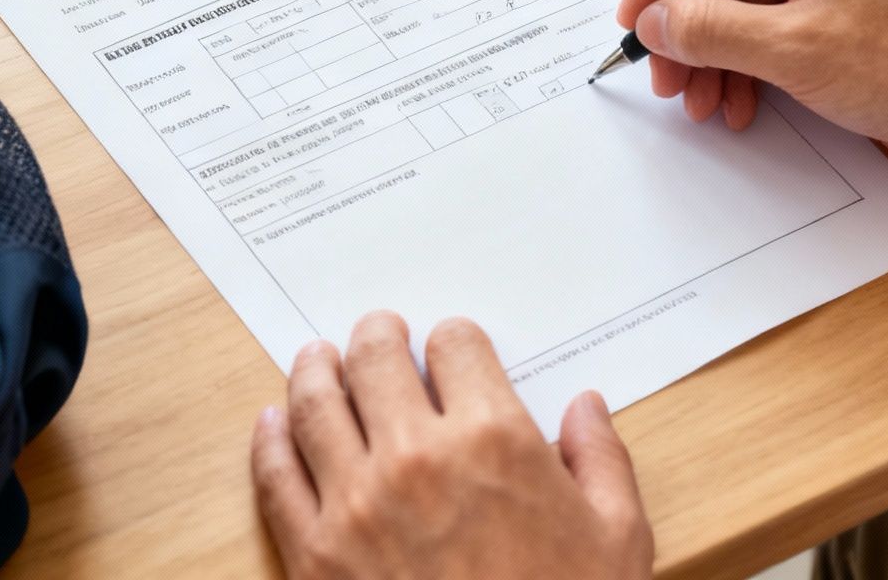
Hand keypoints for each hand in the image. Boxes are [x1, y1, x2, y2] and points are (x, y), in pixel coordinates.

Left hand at [250, 312, 653, 579]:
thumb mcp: (618, 539)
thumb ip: (601, 461)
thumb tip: (587, 407)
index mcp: (495, 440)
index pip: (456, 347)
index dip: (455, 342)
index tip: (451, 349)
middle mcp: (418, 456)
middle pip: (376, 359)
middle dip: (378, 336)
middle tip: (378, 332)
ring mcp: (356, 504)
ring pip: (317, 404)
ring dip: (315, 369)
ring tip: (316, 357)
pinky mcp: (313, 555)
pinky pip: (278, 477)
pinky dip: (270, 440)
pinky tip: (273, 424)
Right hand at [616, 0, 887, 172]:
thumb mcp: (794, 48)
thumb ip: (710, 29)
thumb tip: (656, 21)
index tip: (640, 19)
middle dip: (683, 20)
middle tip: (664, 74)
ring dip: (707, 51)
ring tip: (699, 101)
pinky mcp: (832, 5)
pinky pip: (762, 22)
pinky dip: (740, 61)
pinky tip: (736, 103)